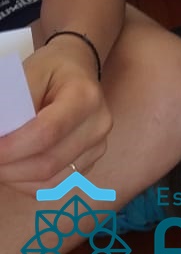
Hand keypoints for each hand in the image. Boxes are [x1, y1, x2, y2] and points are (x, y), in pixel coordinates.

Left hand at [0, 38, 112, 194]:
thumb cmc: (51, 69)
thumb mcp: (29, 74)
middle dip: (9, 167)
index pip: (47, 133)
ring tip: (1, 161)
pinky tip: (16, 167)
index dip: (13, 147)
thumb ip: (12, 106)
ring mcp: (97, 146)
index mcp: (85, 96)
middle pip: (48, 162)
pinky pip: (55, 185)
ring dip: (16, 178)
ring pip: (50, 180)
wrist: (78, 68)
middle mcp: (98, 125)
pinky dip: (28, 183)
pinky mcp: (91, 161)